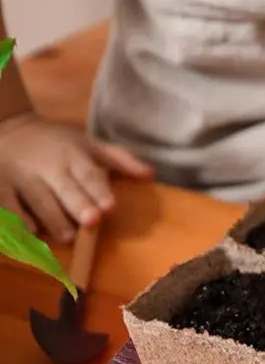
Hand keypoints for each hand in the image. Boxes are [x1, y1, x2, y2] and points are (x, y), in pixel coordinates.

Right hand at [0, 113, 152, 241]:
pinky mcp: (0, 186)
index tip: (110, 207)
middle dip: (78, 206)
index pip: (88, 175)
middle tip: (92, 221)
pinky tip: (31, 232)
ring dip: (54, 221)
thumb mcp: (89, 143)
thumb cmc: (59, 142)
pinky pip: (9, 207)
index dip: (99, 191)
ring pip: (38, 202)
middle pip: (65, 190)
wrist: (8, 127)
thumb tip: (151, 174)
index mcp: (72, 155)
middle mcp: (47, 166)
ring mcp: (20, 176)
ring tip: (68, 237)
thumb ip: (120, 159)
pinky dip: (19, 220)